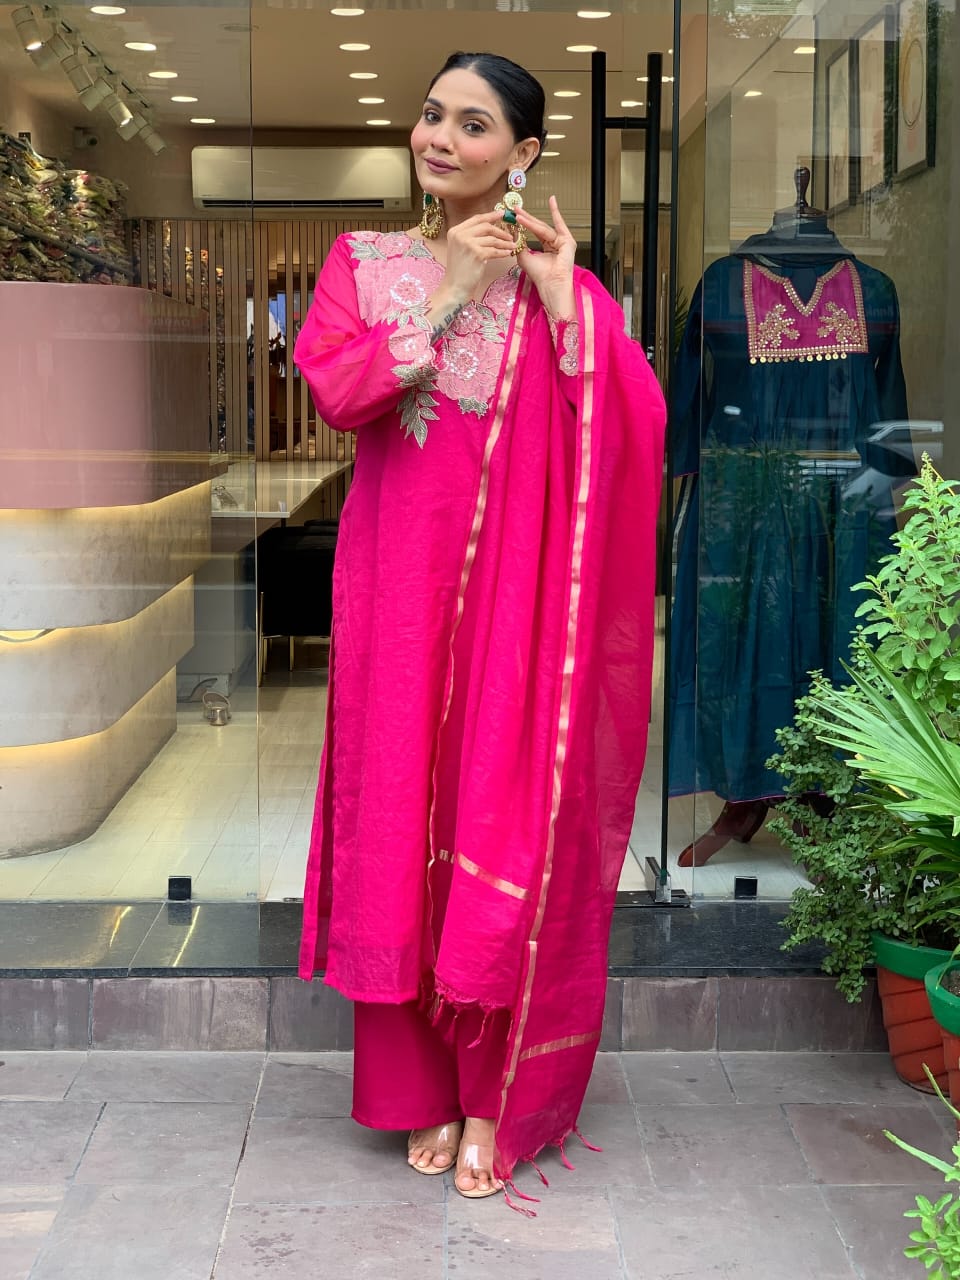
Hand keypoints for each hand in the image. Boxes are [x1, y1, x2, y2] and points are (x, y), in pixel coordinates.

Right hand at [442, 211, 516, 304]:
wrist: (454, 287)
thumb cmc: (460, 271)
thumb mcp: (460, 248)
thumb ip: (470, 237)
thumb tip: (490, 228)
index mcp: (455, 231)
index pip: (476, 219)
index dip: (491, 215)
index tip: (502, 214)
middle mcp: (460, 235)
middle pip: (486, 226)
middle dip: (500, 230)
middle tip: (510, 235)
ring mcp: (468, 244)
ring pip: (492, 239)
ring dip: (504, 242)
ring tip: (511, 245)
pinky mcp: (477, 254)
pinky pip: (495, 250)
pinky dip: (503, 252)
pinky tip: (508, 253)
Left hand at [514, 196, 576, 318]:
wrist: (550, 284)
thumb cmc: (540, 275)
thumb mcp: (524, 257)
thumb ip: (520, 244)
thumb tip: (514, 231)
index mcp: (547, 248)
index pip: (536, 232)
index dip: (526, 223)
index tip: (516, 215)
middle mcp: (555, 244)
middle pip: (539, 227)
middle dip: (527, 217)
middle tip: (516, 209)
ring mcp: (562, 242)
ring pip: (544, 228)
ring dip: (531, 220)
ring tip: (518, 214)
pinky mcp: (568, 240)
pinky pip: (558, 225)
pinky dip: (555, 212)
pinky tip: (552, 202)